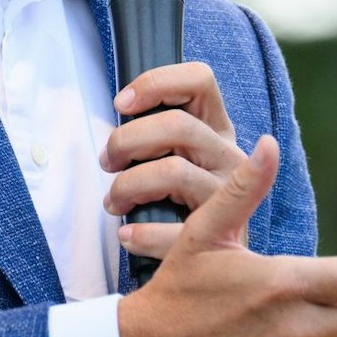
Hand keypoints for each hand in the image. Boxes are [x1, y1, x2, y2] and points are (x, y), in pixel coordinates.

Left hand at [102, 62, 245, 253]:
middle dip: (127, 140)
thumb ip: (155, 132)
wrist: (221, 256)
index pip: (200, 79)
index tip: (120, 104)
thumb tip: (118, 117)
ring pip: (173, 172)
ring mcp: (229, 194)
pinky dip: (143, 235)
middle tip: (107, 162)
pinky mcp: (222, 235)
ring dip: (128, 186)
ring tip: (114, 203)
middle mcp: (228, 155)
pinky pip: (177, 231)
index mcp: (217, 127)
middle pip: (177, 125)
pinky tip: (128, 236)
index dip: (155, 82)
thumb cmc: (184, 198)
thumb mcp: (180, 155)